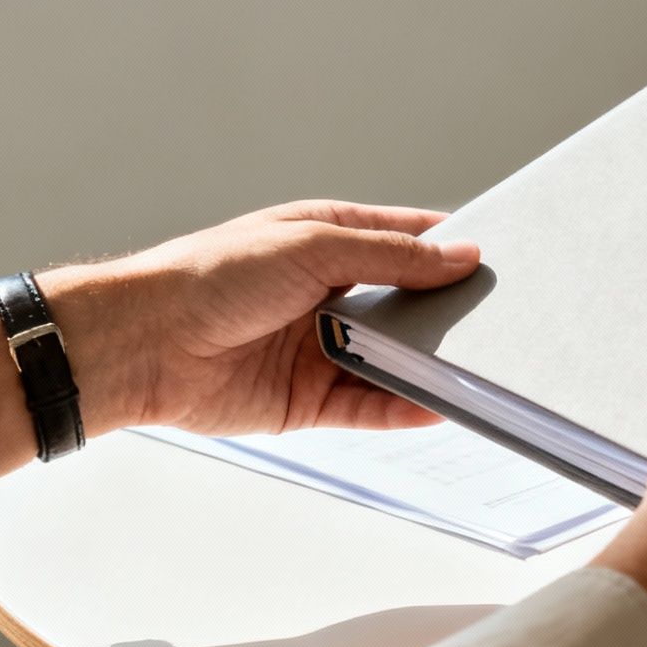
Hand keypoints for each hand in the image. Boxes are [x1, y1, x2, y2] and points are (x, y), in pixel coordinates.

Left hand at [0, 201, 481, 472]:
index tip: (497, 261)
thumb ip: (392, 257)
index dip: (450, 249)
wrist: (143, 345)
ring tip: (482, 368)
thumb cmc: (211, 276)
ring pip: (394, 359)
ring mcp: (320, 348)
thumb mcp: (314, 245)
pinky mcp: (308, 401)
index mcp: (328, 240)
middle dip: (449, 312)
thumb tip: (459, 257)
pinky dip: (404, 407)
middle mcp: (328, 294)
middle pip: (408, 305)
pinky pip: (370, 405)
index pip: (406, 242)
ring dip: (431, 364)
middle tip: (503, 319)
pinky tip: (439, 406)